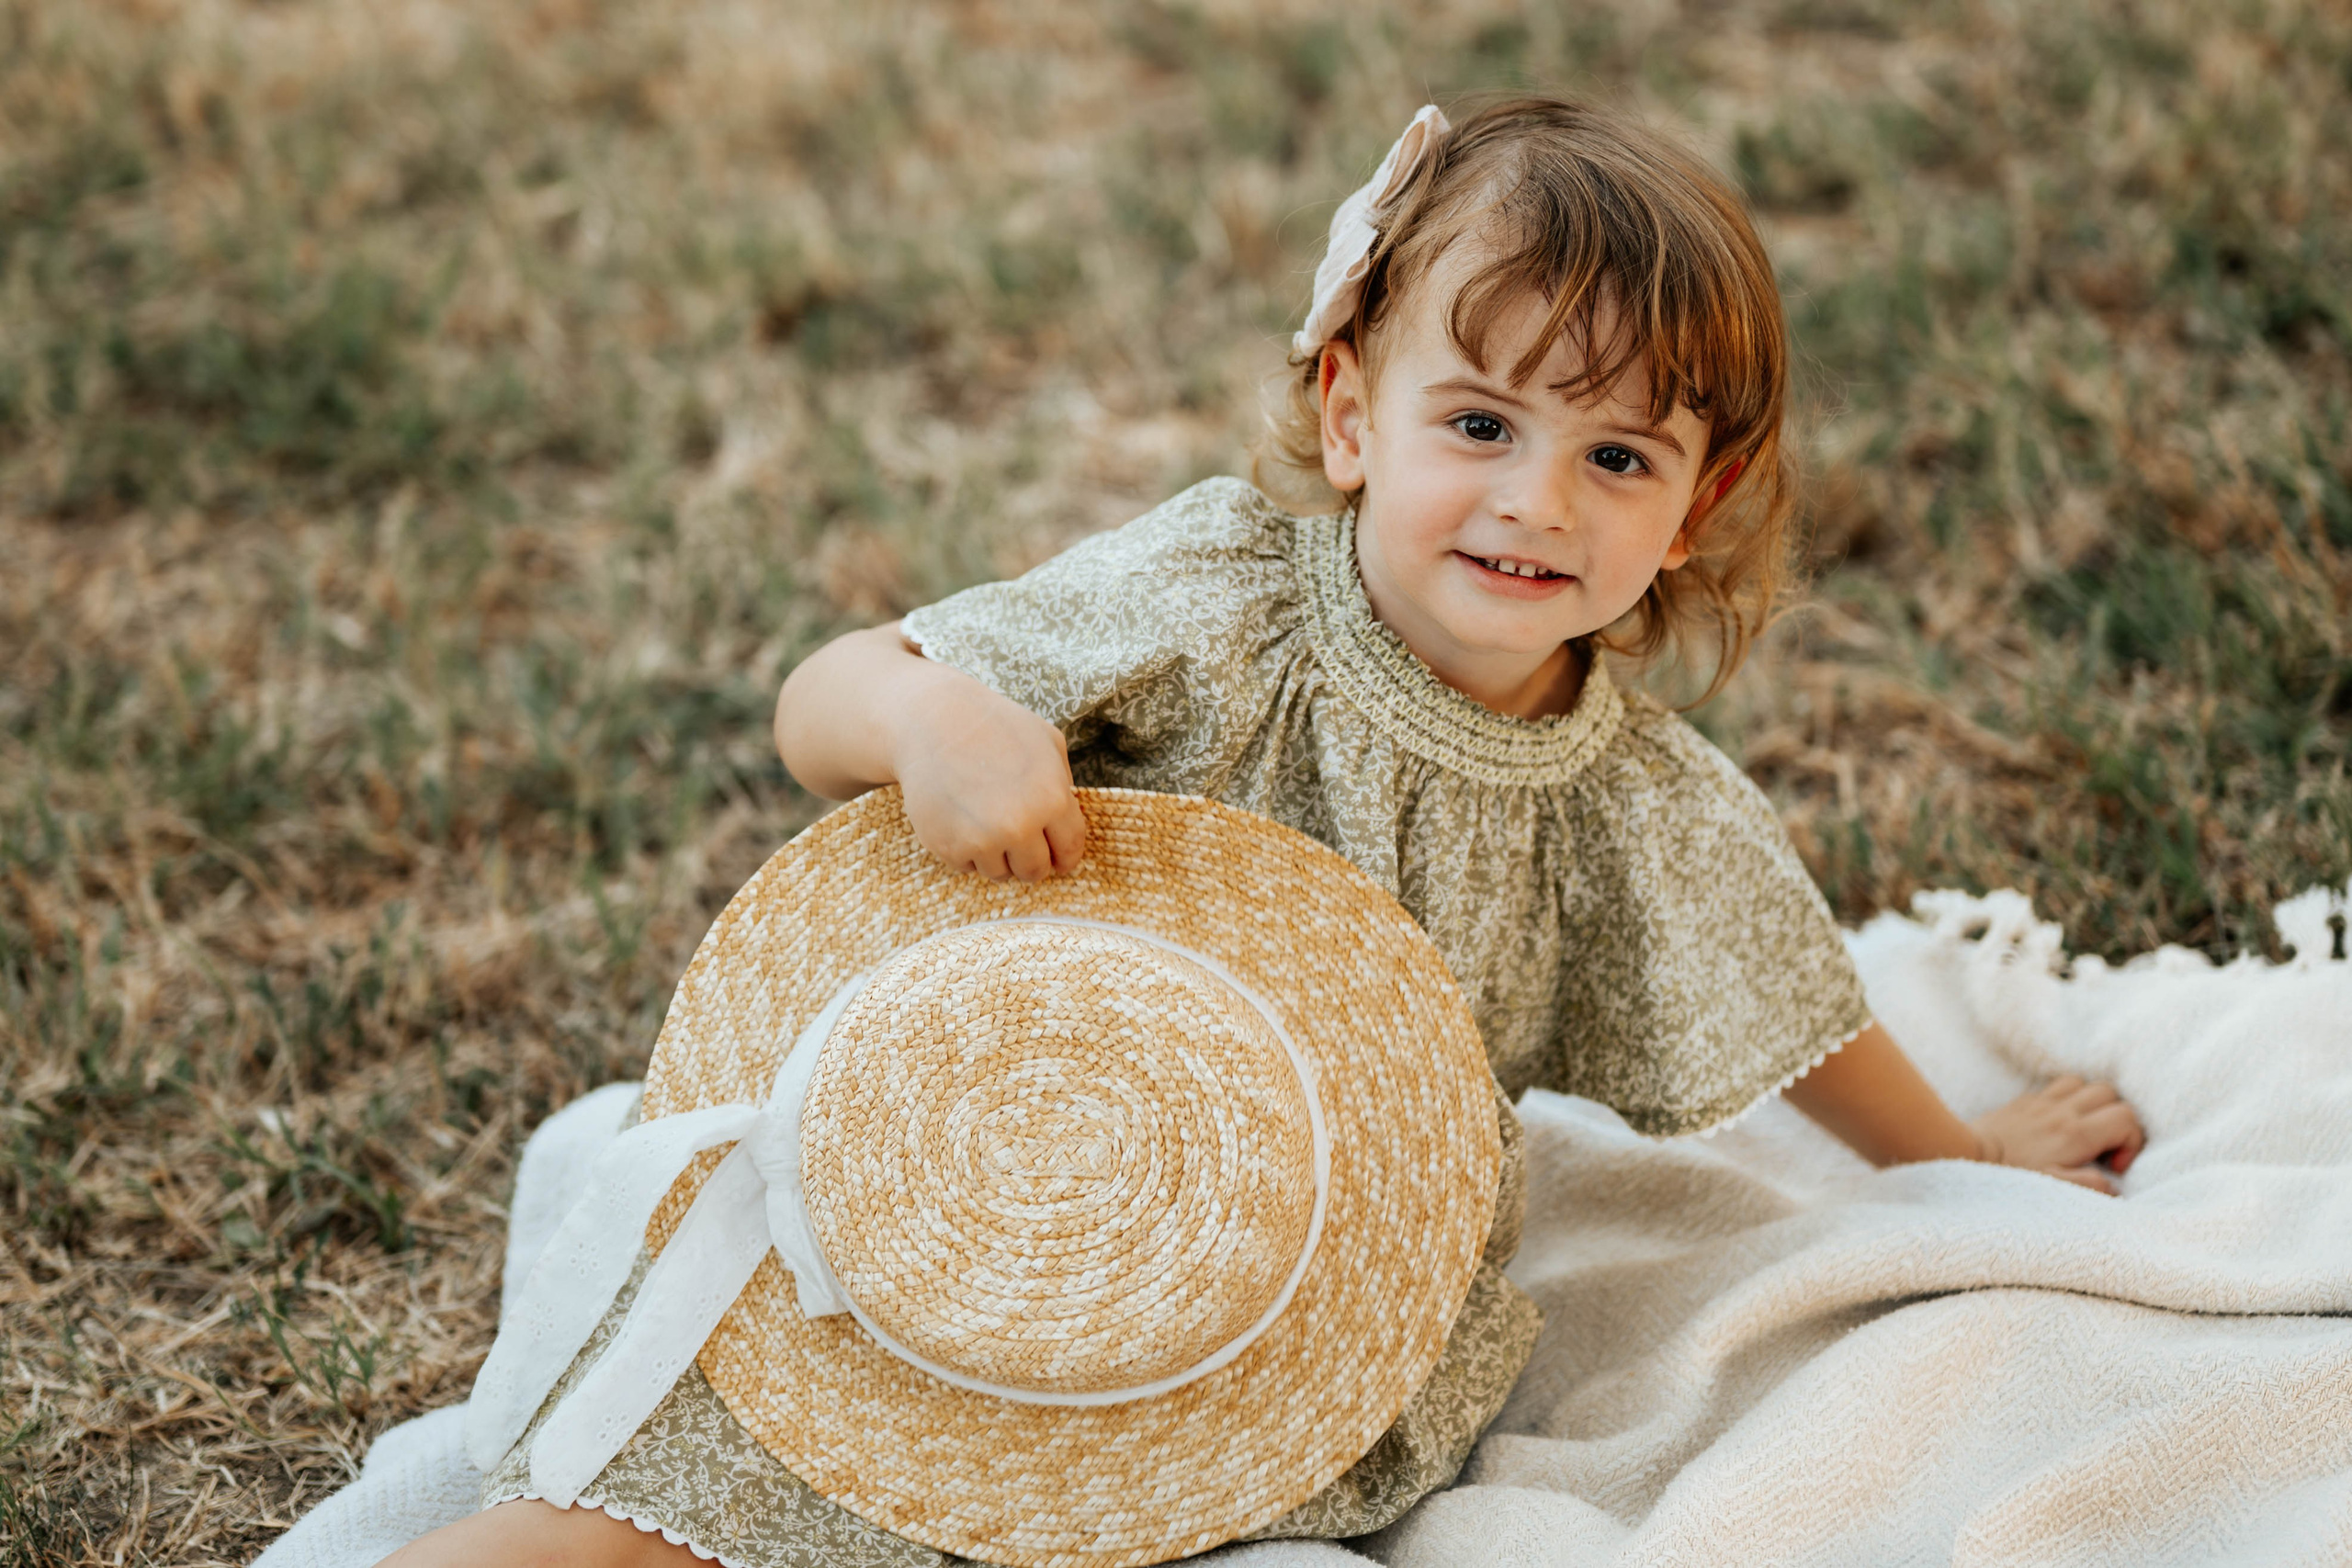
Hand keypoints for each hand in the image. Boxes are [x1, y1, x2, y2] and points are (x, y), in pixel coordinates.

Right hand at [891, 674, 1084, 881]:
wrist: (931, 721)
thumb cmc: (993, 725)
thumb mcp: (1046, 740)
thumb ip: (1063, 782)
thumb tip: (1066, 820)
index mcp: (1051, 798)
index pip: (1070, 850)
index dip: (1066, 858)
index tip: (1059, 861)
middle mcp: (1020, 825)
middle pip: (1036, 871)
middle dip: (1031, 859)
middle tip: (1018, 841)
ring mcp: (982, 839)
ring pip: (1001, 874)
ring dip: (997, 856)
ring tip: (985, 821)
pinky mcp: (949, 847)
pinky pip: (968, 867)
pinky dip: (967, 850)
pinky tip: (962, 819)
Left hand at [1968, 1076, 2144, 1193]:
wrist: (1964, 1155)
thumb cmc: (2010, 1176)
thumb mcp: (2054, 1190)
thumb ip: (2090, 1186)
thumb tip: (2116, 1188)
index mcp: (2075, 1133)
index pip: (2126, 1118)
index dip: (2132, 1141)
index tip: (2115, 1164)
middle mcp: (2062, 1111)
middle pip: (2110, 1094)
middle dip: (2117, 1118)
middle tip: (2103, 1146)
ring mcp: (2042, 1101)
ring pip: (2084, 1083)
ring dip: (2093, 1103)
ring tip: (2085, 1130)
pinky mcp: (2024, 1101)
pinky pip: (2057, 1085)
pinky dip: (2068, 1097)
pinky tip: (2060, 1121)